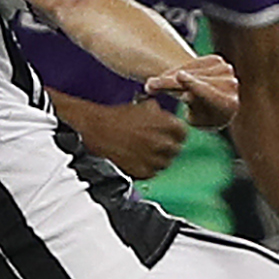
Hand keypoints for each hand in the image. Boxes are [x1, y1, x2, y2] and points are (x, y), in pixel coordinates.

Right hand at [74, 97, 190, 179]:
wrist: (95, 130)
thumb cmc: (116, 117)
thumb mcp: (142, 106)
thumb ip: (160, 113)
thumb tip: (168, 117)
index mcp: (165, 124)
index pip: (183, 133)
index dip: (176, 134)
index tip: (170, 135)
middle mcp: (161, 142)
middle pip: (176, 149)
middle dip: (167, 146)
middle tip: (154, 144)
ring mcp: (152, 158)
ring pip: (165, 163)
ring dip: (157, 158)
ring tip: (143, 151)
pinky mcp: (142, 172)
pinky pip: (152, 172)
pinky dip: (146, 167)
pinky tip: (136, 158)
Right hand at [143, 54, 236, 130]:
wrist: (216, 106)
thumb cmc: (202, 117)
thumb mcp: (195, 118)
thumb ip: (190, 103)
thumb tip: (175, 90)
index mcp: (227, 105)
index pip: (208, 94)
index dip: (194, 85)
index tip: (179, 77)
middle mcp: (230, 86)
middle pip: (194, 81)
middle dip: (170, 82)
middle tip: (149, 85)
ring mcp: (226, 71)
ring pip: (190, 71)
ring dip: (170, 76)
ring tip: (153, 85)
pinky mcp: (217, 60)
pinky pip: (191, 63)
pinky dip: (178, 69)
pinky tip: (169, 78)